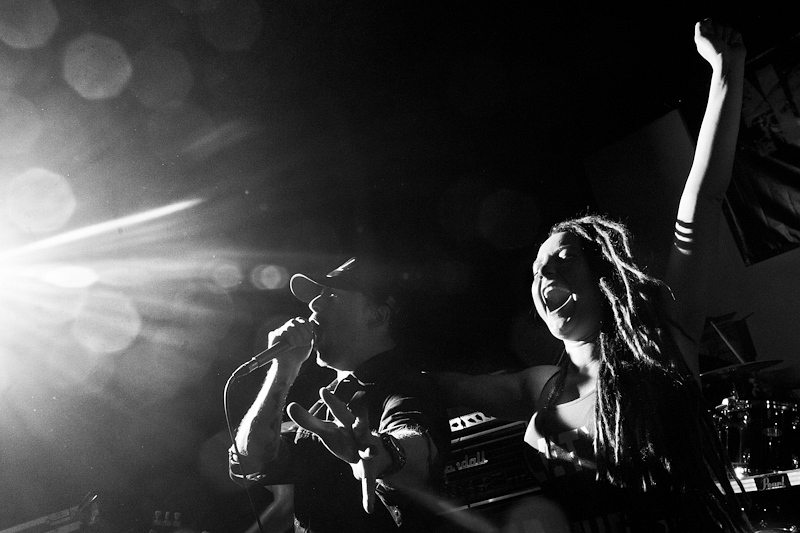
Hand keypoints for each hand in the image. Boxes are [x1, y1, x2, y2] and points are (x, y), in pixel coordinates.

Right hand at [268, 317, 315, 364]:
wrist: (289, 365)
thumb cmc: (299, 355)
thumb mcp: (308, 344)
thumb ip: (309, 333)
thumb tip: (310, 321)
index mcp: (295, 329)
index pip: (301, 320)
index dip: (306, 326)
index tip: (309, 337)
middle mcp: (287, 328)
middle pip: (295, 321)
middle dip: (302, 331)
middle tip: (304, 343)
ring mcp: (280, 331)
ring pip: (290, 325)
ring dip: (297, 335)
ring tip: (298, 345)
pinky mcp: (274, 335)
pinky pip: (283, 331)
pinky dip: (290, 337)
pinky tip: (292, 345)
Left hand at [287, 388, 385, 512]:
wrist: (372, 454)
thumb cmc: (344, 437)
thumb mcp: (327, 430)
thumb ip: (310, 420)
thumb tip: (290, 405)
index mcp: (346, 424)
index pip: (338, 410)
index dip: (332, 401)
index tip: (323, 390)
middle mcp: (359, 433)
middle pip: (358, 424)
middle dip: (357, 419)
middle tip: (358, 404)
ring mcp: (365, 451)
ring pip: (368, 449)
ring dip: (369, 450)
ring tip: (370, 452)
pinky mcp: (368, 471)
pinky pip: (368, 484)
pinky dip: (368, 495)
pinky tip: (367, 507)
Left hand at [694, 18, 745, 67]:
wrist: (728, 61)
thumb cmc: (713, 51)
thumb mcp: (700, 38)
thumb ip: (700, 26)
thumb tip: (709, 19)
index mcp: (706, 38)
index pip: (710, 24)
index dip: (711, 29)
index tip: (712, 37)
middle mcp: (715, 38)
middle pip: (719, 24)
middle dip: (720, 32)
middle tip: (719, 42)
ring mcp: (726, 39)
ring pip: (728, 27)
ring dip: (727, 35)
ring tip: (726, 44)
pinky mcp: (736, 40)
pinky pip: (736, 31)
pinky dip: (734, 38)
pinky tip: (731, 45)